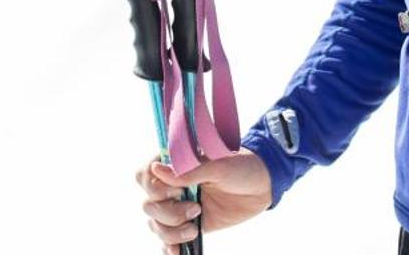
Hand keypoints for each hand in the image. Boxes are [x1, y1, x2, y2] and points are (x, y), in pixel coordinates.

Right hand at [136, 152, 272, 250]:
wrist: (263, 185)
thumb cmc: (241, 166)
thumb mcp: (219, 166)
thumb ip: (188, 170)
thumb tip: (156, 168)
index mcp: (175, 164)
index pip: (145, 176)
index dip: (156, 188)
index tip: (179, 190)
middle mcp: (172, 186)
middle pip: (149, 205)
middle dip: (168, 212)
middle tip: (196, 208)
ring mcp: (179, 206)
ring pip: (156, 224)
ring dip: (171, 231)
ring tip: (194, 228)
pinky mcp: (190, 224)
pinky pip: (169, 239)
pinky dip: (169, 247)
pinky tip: (176, 252)